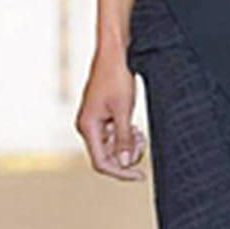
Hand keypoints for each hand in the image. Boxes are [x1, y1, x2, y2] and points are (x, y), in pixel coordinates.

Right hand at [75, 51, 147, 179]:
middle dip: (127, 154)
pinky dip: (126, 135)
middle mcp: (87, 126)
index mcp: (88, 127)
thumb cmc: (116, 76)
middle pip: (107, 156)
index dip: (121, 172)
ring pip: (112, 147)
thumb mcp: (124, 110)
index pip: (102, 162)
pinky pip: (113, 135)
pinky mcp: (102, 116)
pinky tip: (135, 128)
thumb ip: (123, 139)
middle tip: (142, 141)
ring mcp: (94, 121)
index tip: (140, 175)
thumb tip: (124, 163)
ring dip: (128, 145)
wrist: (114, 53)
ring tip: (139, 132)